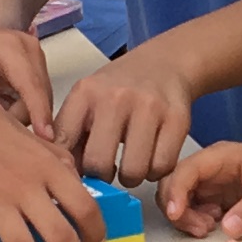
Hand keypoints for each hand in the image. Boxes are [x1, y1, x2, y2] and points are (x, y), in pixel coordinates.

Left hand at [0, 1, 56, 130]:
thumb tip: (4, 128)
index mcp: (9, 46)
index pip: (31, 86)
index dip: (39, 114)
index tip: (46, 142)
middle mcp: (29, 47)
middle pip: (39, 95)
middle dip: (21, 118)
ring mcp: (34, 54)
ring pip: (40, 98)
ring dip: (19, 114)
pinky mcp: (33, 64)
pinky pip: (35, 96)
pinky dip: (20, 108)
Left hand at [59, 40, 201, 182]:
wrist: (165, 64)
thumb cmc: (119, 89)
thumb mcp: (87, 100)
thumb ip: (72, 134)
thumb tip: (69, 176)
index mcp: (86, 92)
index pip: (63, 142)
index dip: (68, 166)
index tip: (76, 171)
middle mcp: (116, 97)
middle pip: (98, 163)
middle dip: (101, 177)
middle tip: (107, 171)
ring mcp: (149, 107)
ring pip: (133, 171)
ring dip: (130, 177)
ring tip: (130, 166)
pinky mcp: (177, 119)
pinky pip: (162, 166)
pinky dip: (155, 172)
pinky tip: (151, 160)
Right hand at [157, 136, 241, 240]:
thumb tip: (227, 228)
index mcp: (219, 156)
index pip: (185, 170)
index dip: (175, 192)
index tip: (176, 215)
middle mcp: (208, 167)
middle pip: (173, 184)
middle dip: (178, 209)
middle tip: (202, 229)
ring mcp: (208, 183)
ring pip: (178, 199)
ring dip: (185, 218)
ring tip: (208, 229)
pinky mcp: (211, 198)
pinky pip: (190, 210)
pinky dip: (193, 222)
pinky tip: (213, 227)